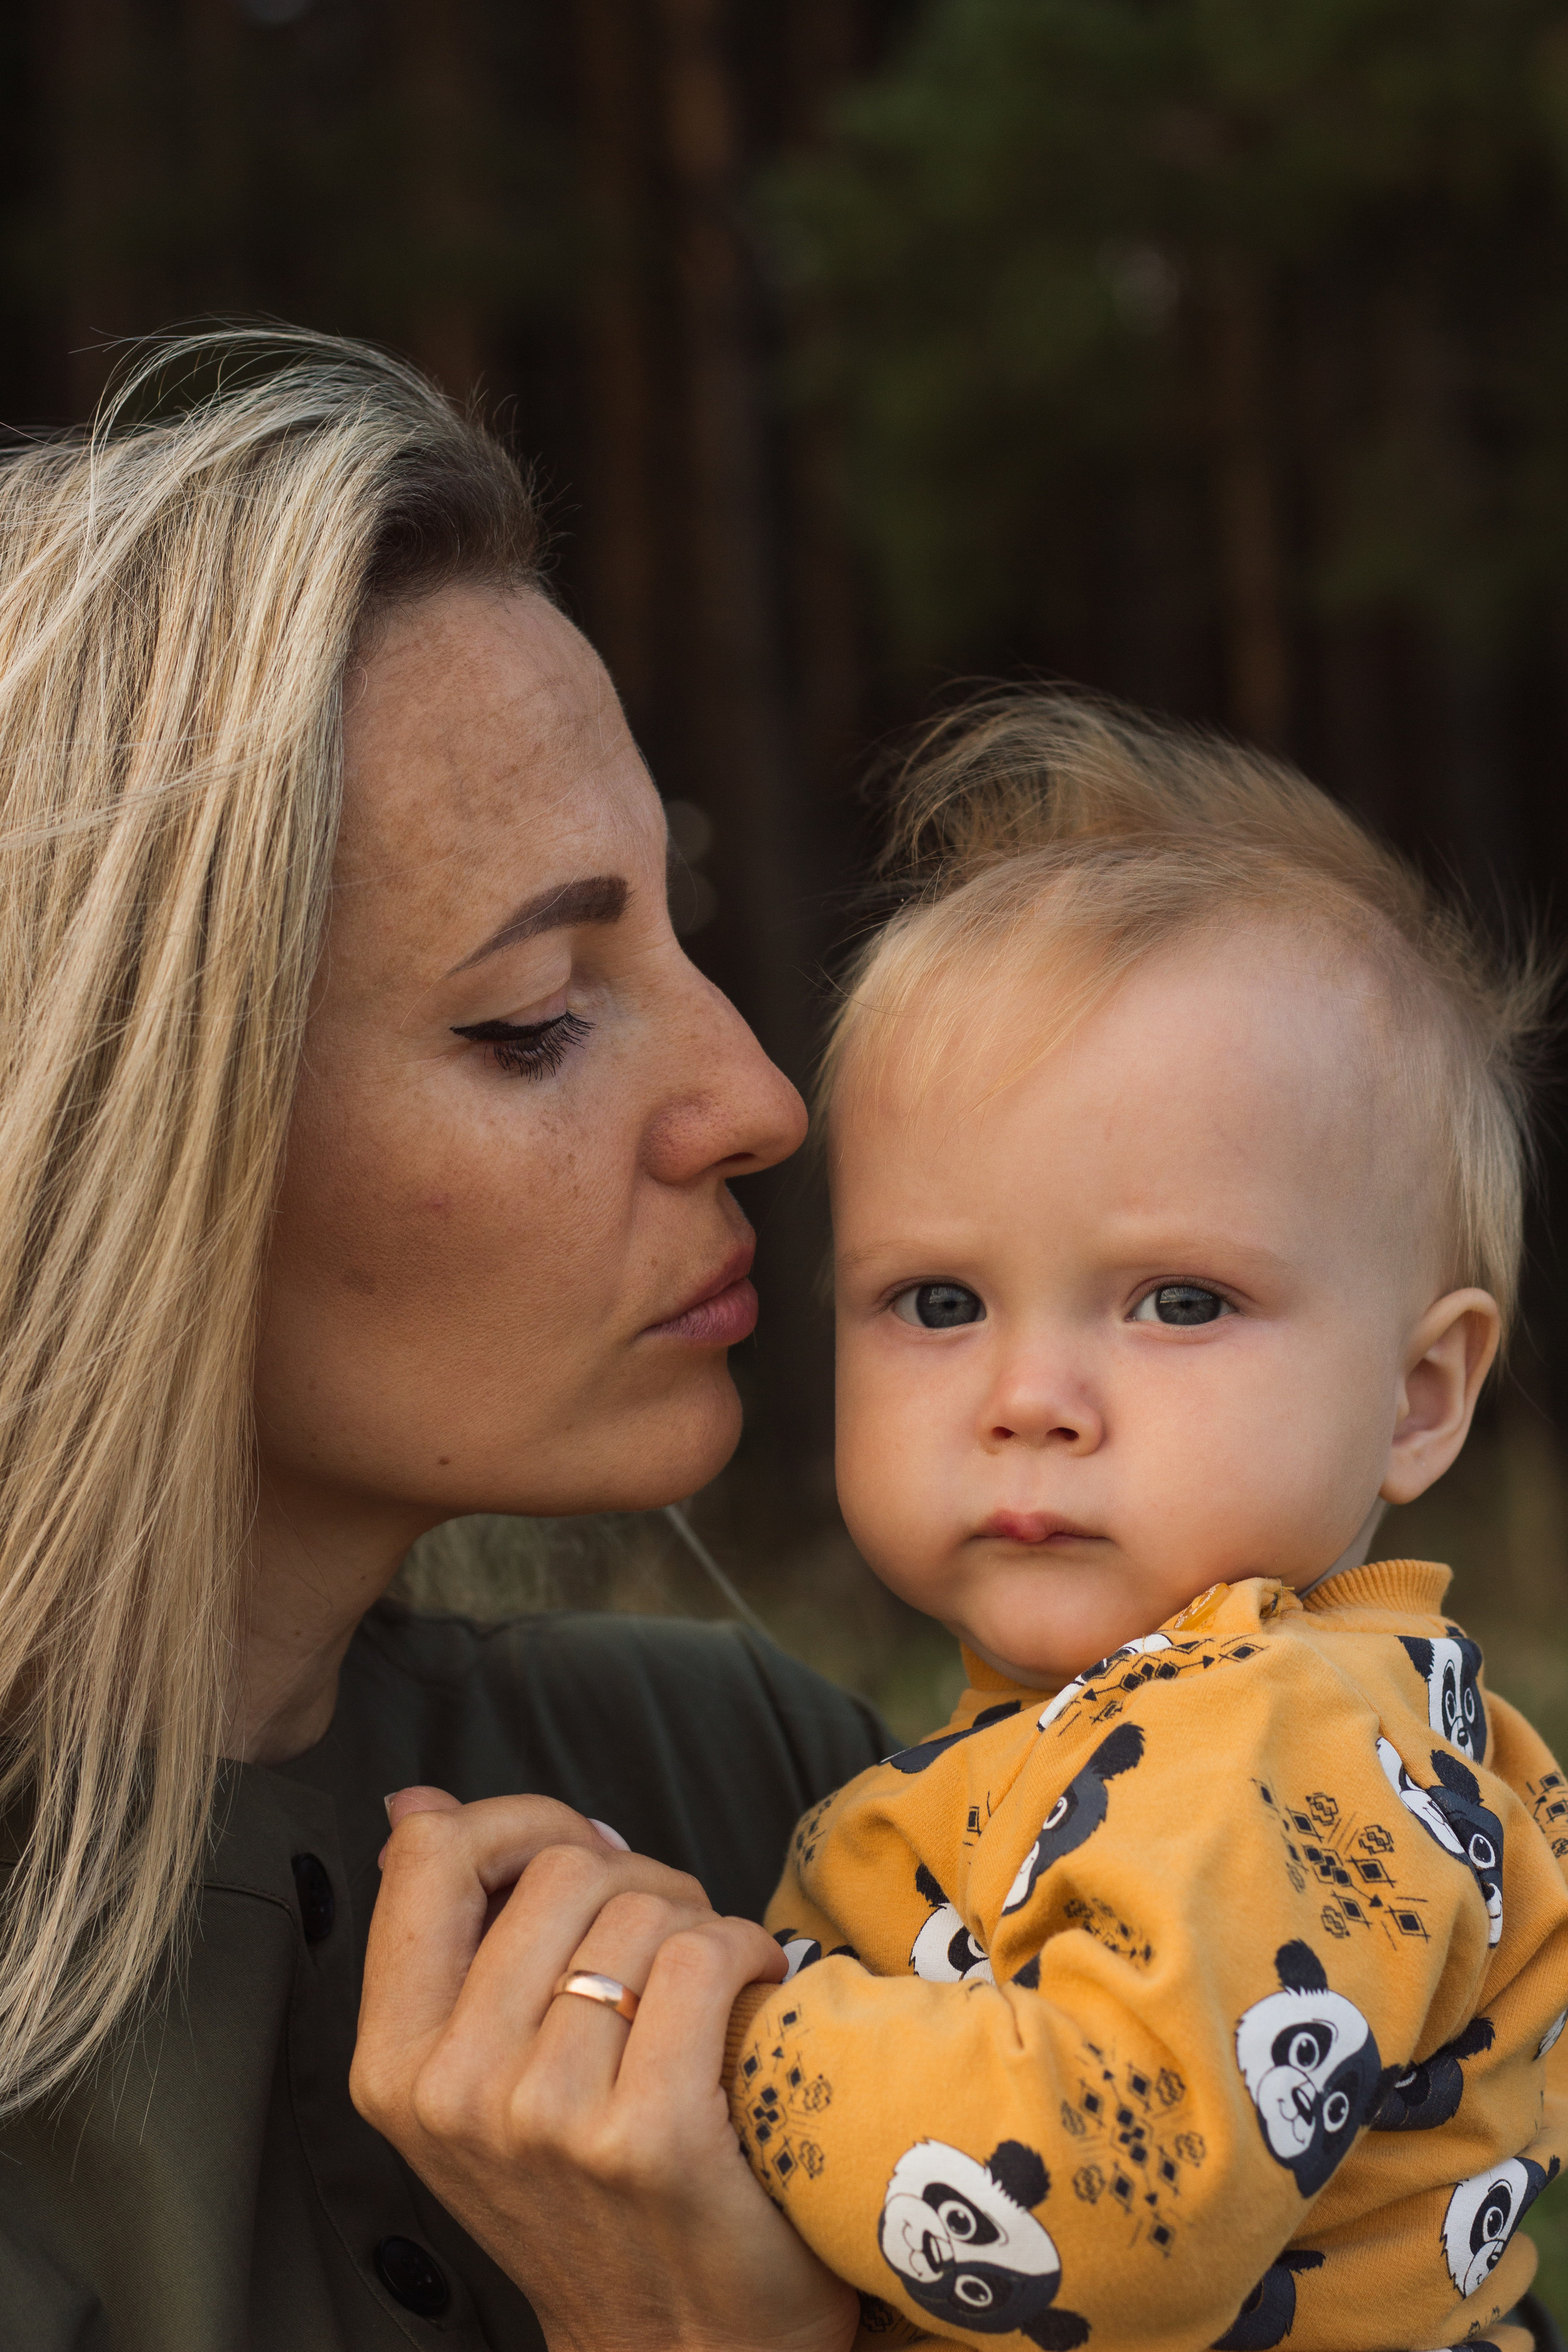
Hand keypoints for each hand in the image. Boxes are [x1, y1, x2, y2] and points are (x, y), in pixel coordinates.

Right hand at [352, 1789, 859, 2351]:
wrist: (675, 2342)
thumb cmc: (584, 2189)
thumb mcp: (479, 2074)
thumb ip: (452, 1936)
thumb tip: (411, 1803)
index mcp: (395, 2065)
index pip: (430, 1858)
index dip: (519, 1822)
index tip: (576, 1855)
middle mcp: (455, 2092)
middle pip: (560, 1871)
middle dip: (633, 1876)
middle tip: (665, 1933)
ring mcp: (549, 2118)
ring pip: (640, 1909)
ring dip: (696, 1920)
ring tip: (705, 1979)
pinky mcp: (649, 2135)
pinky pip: (704, 1955)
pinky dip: (747, 1952)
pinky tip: (753, 1992)